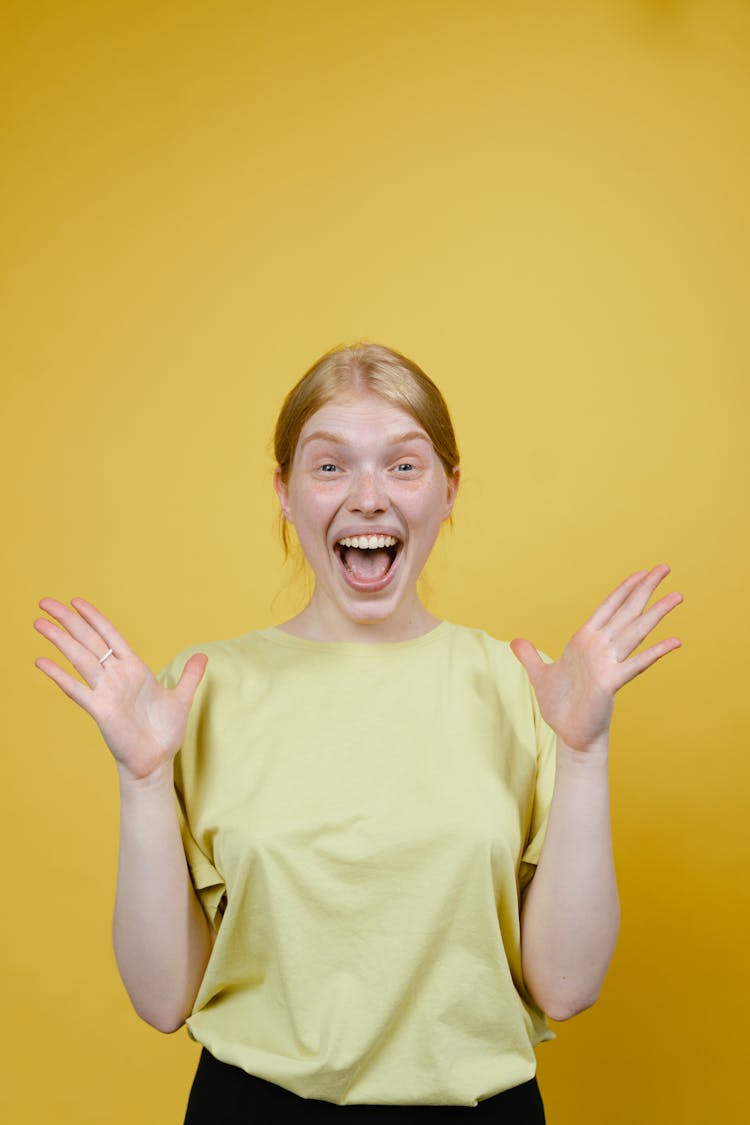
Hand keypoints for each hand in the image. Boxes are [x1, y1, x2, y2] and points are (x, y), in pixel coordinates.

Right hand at [34, 597, 206, 780]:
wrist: (156, 761)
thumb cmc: (164, 732)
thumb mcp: (181, 698)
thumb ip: (190, 676)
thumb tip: (203, 656)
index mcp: (133, 669)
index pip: (110, 635)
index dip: (94, 618)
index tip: (77, 601)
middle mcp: (116, 676)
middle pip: (89, 641)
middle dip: (68, 620)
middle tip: (46, 602)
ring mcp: (106, 691)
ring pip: (80, 659)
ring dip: (60, 640)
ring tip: (39, 623)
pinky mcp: (100, 710)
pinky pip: (76, 690)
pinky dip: (59, 676)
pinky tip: (42, 662)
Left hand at [510, 565, 682, 752]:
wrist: (569, 734)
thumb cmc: (560, 706)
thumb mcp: (539, 675)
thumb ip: (529, 656)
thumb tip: (515, 641)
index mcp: (585, 641)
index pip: (608, 608)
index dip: (624, 589)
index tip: (641, 572)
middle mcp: (600, 648)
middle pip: (626, 612)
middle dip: (645, 589)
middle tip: (665, 568)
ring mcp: (608, 664)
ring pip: (635, 632)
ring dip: (655, 613)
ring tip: (677, 595)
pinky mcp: (611, 683)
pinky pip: (635, 664)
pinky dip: (654, 653)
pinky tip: (674, 641)